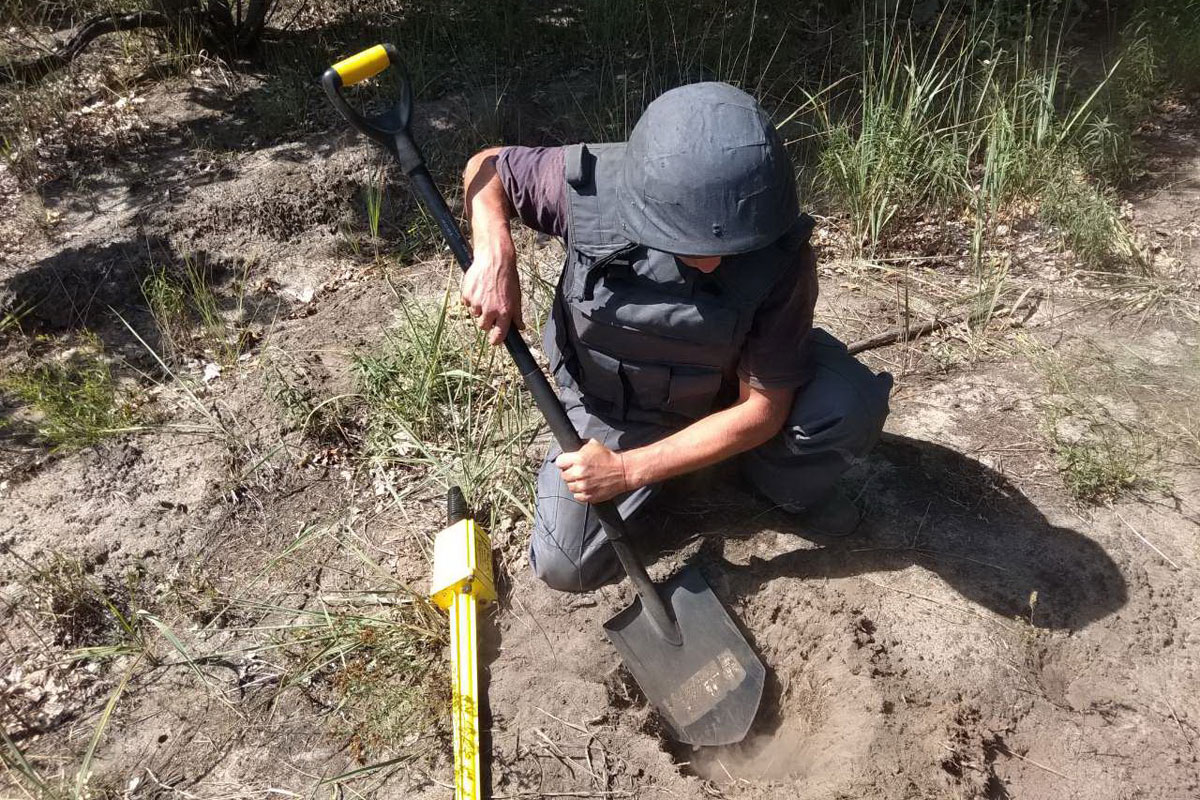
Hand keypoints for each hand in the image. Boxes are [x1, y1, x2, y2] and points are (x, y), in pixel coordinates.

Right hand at [461, 230, 522, 345]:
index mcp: (504, 312)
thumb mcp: (516, 296)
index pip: (498, 335)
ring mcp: (477, 303)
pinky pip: (466, 303)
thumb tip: (521, 327)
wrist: (494, 259)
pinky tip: (478, 289)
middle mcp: (490, 310)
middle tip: (490, 309)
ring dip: (478, 309)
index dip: (495, 340)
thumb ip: (517, 314)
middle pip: (483, 326)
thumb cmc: (507, 277)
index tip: (494, 341)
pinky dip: (470, 299)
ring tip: (485, 294)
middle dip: (486, 321)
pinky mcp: (467, 295)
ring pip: (474, 315)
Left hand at [554, 439, 629, 503]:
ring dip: (575, 483)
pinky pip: (577, 496)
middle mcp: (579, 473)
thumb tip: (569, 447)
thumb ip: (579, 447)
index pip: (559, 462)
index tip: (567, 463)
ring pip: (570, 486)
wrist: (623, 472)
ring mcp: (584, 486)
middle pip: (563, 475)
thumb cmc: (609, 458)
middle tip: (577, 471)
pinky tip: (587, 486)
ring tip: (584, 478)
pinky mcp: (588, 496)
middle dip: (570, 472)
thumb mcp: (593, 445)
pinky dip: (581, 492)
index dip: (564, 462)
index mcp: (579, 459)